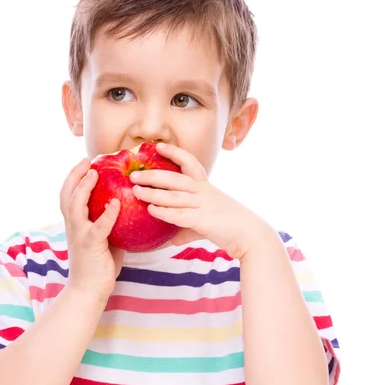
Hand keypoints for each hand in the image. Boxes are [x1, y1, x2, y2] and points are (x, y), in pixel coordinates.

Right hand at [60, 158, 125, 301]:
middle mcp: (73, 226)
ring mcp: (80, 234)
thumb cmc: (99, 265)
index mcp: (75, 223)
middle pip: (67, 194)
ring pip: (76, 206)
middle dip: (75, 175)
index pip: (68, 195)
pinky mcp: (91, 245)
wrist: (89, 290)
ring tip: (95, 173)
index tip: (85, 164)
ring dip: (84, 188)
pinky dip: (107, 214)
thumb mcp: (104, 238)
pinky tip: (116, 203)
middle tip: (87, 161)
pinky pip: (99, 226)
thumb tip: (127, 207)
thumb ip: (110, 223)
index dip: (74, 178)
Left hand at [129, 143, 266, 260]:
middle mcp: (203, 192)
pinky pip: (180, 215)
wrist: (251, 235)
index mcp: (205, 186)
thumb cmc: (228, 226)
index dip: (174, 152)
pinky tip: (152, 210)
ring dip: (153, 193)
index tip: (158, 146)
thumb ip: (185, 227)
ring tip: (136, 191)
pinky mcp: (203, 221)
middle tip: (134, 175)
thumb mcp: (205, 221)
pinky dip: (165, 212)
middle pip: (175, 178)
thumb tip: (168, 239)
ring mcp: (203, 205)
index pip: (190, 162)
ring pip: (174, 196)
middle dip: (153, 175)